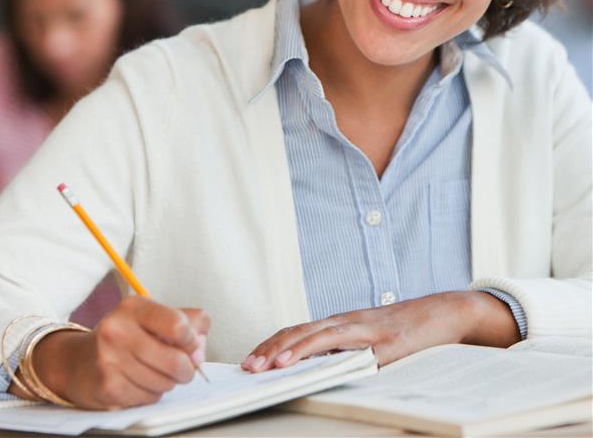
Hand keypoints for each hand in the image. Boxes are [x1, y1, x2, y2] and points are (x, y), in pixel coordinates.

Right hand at [24, 296, 209, 408]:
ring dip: (167, 382)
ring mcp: (110, 358)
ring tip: (153, 372)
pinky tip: (138, 382)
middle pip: (176, 361)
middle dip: (186, 369)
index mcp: (134, 307)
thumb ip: (188, 324)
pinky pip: (149, 397)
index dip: (192, 341)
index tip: (190, 345)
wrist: (80, 362)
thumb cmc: (126, 339)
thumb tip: (199, 350)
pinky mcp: (108, 386)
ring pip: (165, 383)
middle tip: (181, 368)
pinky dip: (151, 394)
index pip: (177, 325)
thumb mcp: (154, 318)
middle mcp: (118, 329)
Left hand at [241, 291, 519, 370]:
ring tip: (265, 365)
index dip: (271, 345)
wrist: (441, 314)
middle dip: (268, 349)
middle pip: (296, 332)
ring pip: (312, 335)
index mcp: (337, 325)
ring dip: (285, 350)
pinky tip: (301, 360)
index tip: (251, 359)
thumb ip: (345, 354)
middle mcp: (342, 321)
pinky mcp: (374, 337)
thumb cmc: (405, 331)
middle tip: (247, 367)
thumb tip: (319, 373)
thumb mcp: (370, 345)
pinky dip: (314, 351)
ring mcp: (357, 326)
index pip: (296, 333)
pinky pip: (339, 343)